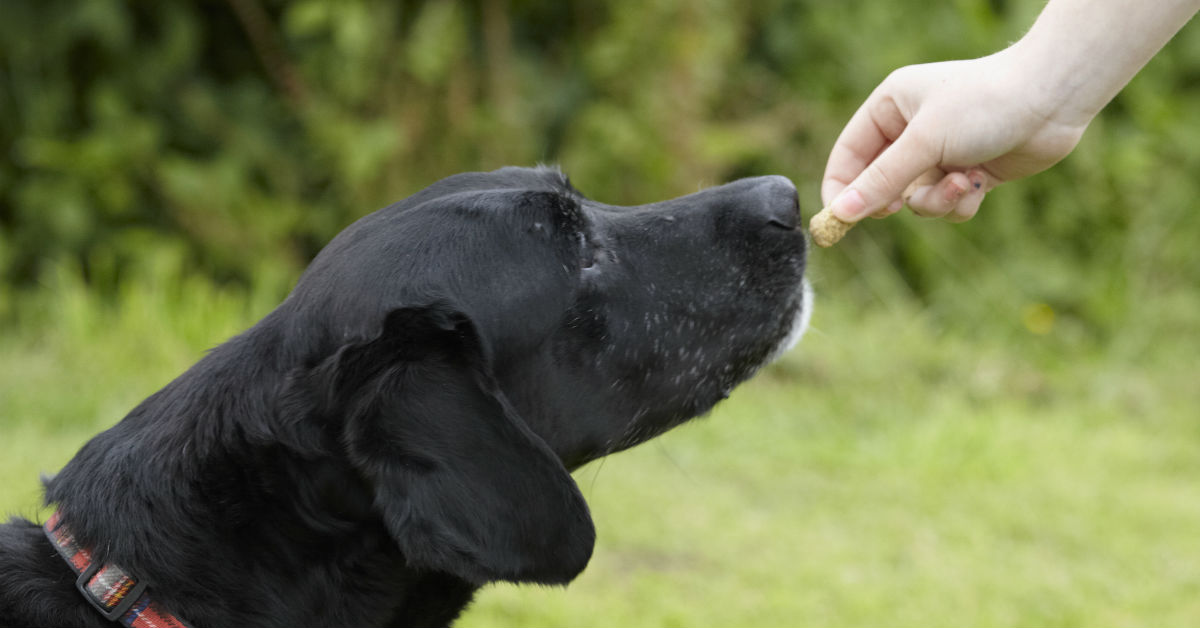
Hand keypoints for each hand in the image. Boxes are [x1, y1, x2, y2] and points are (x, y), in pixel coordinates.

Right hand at [821, 51, 1089, 222]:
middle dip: (897, 196)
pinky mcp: (969, 172)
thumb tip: (840, 213)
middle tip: (897, 207)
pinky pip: (947, 204)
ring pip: (917, 200)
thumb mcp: (924, 142)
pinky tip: (980, 184)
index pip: (849, 154)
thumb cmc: (984, 105)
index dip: (841, 187)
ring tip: (961, 184)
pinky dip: (960, 202)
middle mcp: (912, 130)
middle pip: (881, 183)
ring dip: (936, 201)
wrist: (1053, 100)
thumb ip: (881, 180)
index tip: (838, 219)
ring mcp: (942, 153)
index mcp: (891, 106)